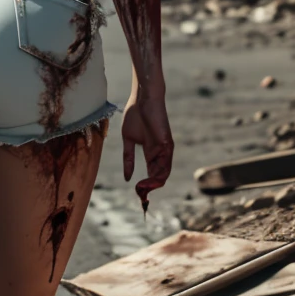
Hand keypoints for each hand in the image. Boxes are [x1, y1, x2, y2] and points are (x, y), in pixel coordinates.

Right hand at [121, 89, 172, 210]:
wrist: (142, 99)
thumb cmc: (135, 115)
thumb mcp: (128, 140)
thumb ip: (128, 158)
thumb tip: (127, 176)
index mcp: (151, 152)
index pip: (152, 174)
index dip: (145, 185)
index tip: (137, 193)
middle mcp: (160, 153)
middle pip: (158, 177)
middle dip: (149, 188)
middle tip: (140, 196)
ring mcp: (164, 150)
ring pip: (163, 174)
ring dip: (153, 184)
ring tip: (143, 190)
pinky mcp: (167, 145)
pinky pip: (166, 164)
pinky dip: (158, 175)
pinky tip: (149, 181)